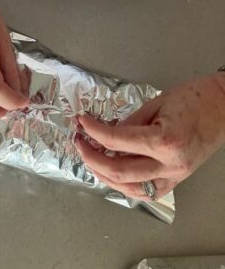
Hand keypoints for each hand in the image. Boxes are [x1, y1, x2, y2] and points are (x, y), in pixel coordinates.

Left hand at [75, 74, 224, 200]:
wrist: (224, 106)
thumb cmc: (195, 98)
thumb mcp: (156, 103)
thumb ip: (129, 123)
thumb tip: (107, 135)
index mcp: (165, 140)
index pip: (117, 140)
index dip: (94, 130)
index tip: (82, 122)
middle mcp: (169, 164)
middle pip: (119, 171)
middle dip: (91, 157)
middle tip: (79, 142)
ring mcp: (174, 176)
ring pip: (129, 188)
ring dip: (104, 175)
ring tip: (91, 159)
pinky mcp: (176, 180)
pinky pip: (145, 191)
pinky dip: (124, 185)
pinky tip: (112, 174)